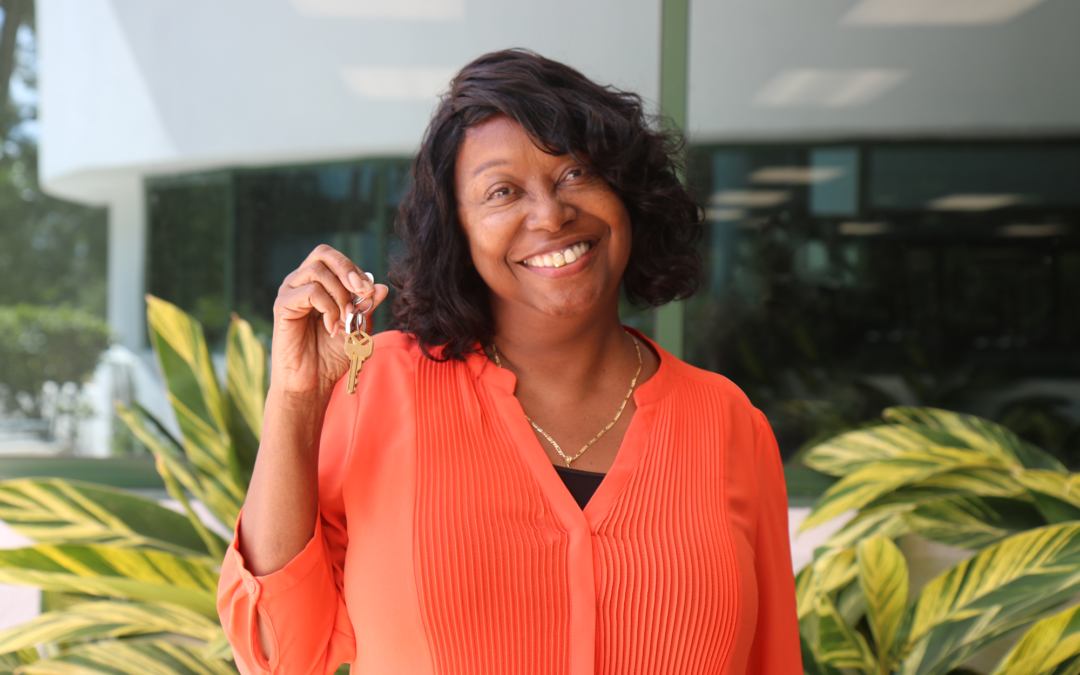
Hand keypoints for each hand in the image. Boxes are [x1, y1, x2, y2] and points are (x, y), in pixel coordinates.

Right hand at [270, 244, 388, 400]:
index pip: (337, 260)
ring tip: (345, 319)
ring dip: (340, 294)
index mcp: (318, 283)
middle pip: (323, 253)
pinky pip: (310, 291)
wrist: (312, 382)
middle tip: (363, 291)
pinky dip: (328, 307)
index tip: (371, 293)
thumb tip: (382, 287)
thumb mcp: (357, 327)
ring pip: (318, 271)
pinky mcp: (283, 305)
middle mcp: (301, 282)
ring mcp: (290, 292)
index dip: (356, 271)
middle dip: (348, 270)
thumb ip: (367, 307)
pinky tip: (331, 327)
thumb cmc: (331, 355)